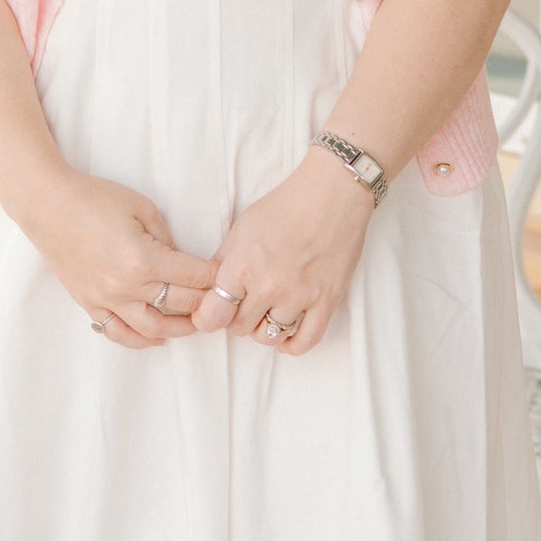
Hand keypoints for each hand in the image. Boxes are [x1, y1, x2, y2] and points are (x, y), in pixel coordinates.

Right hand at [15, 168, 218, 349]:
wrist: (46, 204)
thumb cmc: (94, 198)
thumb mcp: (142, 207)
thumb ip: (167, 238)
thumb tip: (183, 261)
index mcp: (144, 259)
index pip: (194, 277)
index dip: (217, 278)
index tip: (229, 277)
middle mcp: (127, 286)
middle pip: (181, 305)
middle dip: (207, 303)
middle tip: (222, 301)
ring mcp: (106, 299)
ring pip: (153, 329)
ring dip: (180, 330)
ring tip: (196, 324)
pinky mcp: (89, 303)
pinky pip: (118, 333)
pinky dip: (140, 340)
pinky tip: (158, 338)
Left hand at [192, 153, 374, 355]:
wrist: (332, 195)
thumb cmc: (285, 206)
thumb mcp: (241, 229)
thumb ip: (224, 262)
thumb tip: (211, 289)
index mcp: (242, 266)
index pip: (213, 315)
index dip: (208, 317)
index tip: (213, 313)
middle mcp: (268, 286)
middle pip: (239, 328)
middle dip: (236, 319)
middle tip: (243, 305)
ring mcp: (299, 296)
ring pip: (269, 336)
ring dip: (263, 328)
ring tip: (266, 312)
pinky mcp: (327, 301)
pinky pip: (306, 341)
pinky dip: (291, 345)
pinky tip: (285, 338)